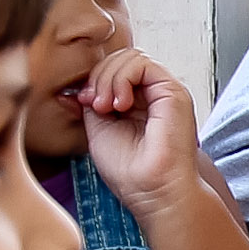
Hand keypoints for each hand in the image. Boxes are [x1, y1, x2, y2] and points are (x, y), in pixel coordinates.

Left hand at [74, 46, 203, 220]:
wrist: (154, 192)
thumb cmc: (132, 174)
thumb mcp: (99, 132)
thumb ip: (92, 106)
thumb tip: (75, 91)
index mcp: (138, 105)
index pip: (113, 71)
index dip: (95, 80)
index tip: (85, 103)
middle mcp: (153, 96)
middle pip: (120, 60)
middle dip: (99, 77)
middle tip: (95, 105)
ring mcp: (164, 92)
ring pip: (130, 57)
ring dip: (108, 77)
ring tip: (106, 106)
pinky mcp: (173, 91)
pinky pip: (142, 63)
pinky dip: (122, 77)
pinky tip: (119, 104)